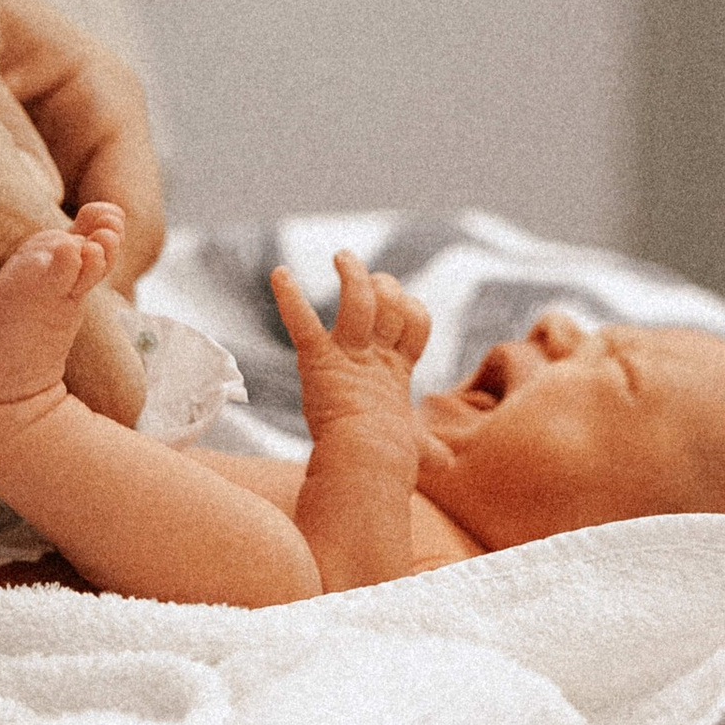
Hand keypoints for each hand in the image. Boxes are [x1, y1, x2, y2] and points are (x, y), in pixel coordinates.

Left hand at [0, 0, 164, 424]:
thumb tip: (30, 215)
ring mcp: (44, 170)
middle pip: (103, 266)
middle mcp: (87, 141)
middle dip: (59, 324)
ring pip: (56, 274)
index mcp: (101, 97)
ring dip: (14, 315)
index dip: (95, 296)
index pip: (131, 226)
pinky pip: (6, 262)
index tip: (41, 352)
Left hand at [272, 253, 429, 456]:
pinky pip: (303, 323)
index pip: (416, 322)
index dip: (412, 309)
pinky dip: (289, 298)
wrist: (368, 468)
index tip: (403, 306)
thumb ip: (427, 448)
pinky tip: (279, 274)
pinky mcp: (319, 361)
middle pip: (391, 304)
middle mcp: (375, 357)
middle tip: (371, 282)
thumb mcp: (413, 446)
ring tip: (342, 257)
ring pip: (358, 302)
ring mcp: (349, 356)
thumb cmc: (389, 460)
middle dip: (384, 287)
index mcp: (396, 372)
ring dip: (352, 275)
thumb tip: (445, 463)